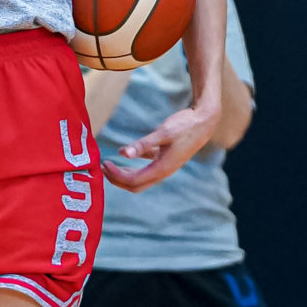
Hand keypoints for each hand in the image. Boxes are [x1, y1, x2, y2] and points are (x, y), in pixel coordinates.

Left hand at [102, 96, 220, 192]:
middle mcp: (163, 172)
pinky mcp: (166, 159)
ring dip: (124, 175)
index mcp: (162, 168)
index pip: (133, 181)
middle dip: (117, 179)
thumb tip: (123, 153)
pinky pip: (147, 169)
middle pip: (135, 185)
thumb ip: (143, 144)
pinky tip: (126, 154)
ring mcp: (165, 167)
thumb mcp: (163, 132)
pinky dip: (134, 166)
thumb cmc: (185, 125)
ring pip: (140, 179)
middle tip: (102, 167)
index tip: (104, 163)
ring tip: (110, 164)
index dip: (116, 175)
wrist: (205, 121)